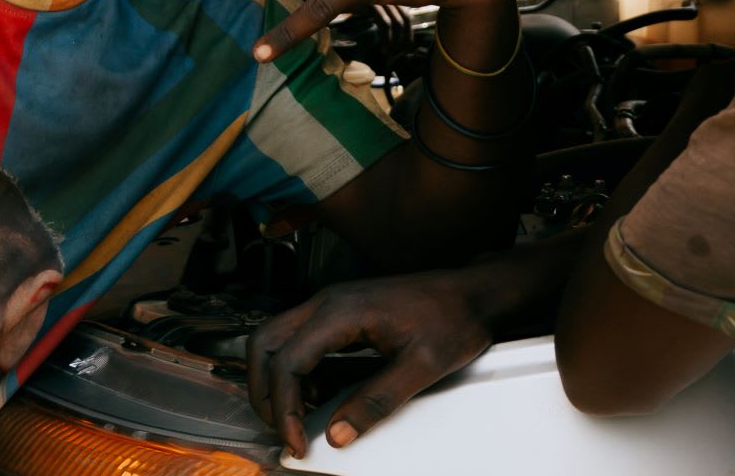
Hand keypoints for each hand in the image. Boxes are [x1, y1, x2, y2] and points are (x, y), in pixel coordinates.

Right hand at [247, 269, 495, 457]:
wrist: (471, 293)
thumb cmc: (452, 319)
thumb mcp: (421, 366)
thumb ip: (377, 401)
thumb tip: (337, 433)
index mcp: (342, 311)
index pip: (289, 362)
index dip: (285, 408)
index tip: (297, 441)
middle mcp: (327, 302)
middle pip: (265, 343)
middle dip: (263, 391)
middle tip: (282, 430)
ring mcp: (330, 304)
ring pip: (275, 338)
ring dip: (273, 379)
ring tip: (293, 417)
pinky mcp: (338, 312)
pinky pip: (296, 339)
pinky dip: (292, 370)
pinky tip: (314, 397)